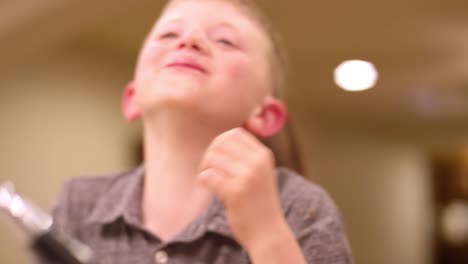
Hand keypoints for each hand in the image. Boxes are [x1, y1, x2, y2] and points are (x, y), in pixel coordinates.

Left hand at [198, 127, 285, 249]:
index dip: (220, 143)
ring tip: (206, 180)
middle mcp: (257, 163)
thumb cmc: (260, 203)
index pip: (235, 133)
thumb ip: (247, 157)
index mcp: (263, 156)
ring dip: (204, 168)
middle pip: (221, 142)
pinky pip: (209, 176)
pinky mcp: (235, 193)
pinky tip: (206, 187)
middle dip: (209, 154)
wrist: (268, 233)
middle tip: (208, 169)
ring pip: (213, 158)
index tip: (217, 158)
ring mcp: (247, 177)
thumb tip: (222, 140)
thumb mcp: (261, 174)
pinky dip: (203, 180)